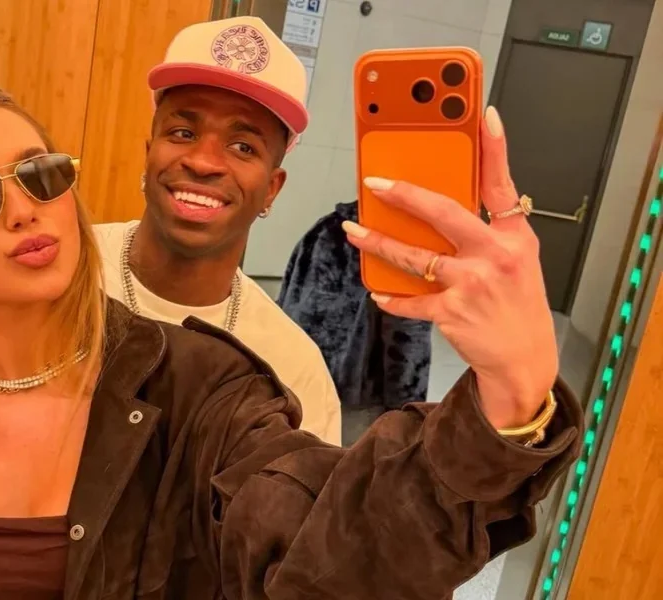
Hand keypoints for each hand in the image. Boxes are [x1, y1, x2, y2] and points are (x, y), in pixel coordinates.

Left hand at [342, 106, 557, 428]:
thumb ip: (488, 232)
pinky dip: (391, 297)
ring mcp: (472, 284)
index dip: (494, 149)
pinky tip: (378, 290)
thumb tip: (442, 207)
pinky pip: (411, 300)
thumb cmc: (517, 306)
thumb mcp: (517, 260)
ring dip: (378, 242)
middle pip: (444, 213)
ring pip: (414, 256)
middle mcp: (495, 256)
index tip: (484, 116)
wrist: (525, 360)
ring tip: (353, 230)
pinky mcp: (452, 312)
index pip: (503, 184)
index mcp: (514, 237)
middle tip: (375, 182)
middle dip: (405, 194)